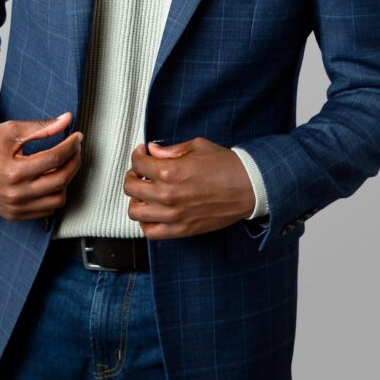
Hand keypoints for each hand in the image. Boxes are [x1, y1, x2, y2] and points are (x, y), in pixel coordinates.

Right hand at [0, 113, 82, 220]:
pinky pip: (45, 211)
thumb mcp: (12, 131)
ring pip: (57, 200)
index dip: (71, 146)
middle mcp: (14, 194)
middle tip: (74, 149)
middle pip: (60, 181)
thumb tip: (66, 120)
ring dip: (65, 181)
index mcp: (12, 172)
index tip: (77, 136)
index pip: (54, 159)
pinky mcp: (13, 215)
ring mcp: (14, 208)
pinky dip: (53, 196)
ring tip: (62, 165)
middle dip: (73, 162)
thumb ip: (42, 127)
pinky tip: (50, 179)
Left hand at [123, 137, 255, 239]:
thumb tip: (152, 150)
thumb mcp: (197, 147)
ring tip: (144, 192)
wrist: (248, 187)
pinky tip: (152, 211)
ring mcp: (173, 215)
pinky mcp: (181, 230)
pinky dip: (146, 222)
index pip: (138, 163)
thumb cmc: (226, 165)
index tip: (142, 153)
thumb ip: (171, 150)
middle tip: (140, 171)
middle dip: (133, 175)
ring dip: (135, 199)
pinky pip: (151, 232)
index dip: (138, 155)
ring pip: (135, 212)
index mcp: (170, 171)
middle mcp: (167, 195)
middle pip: (131, 187)